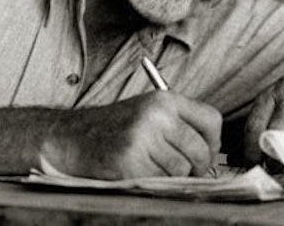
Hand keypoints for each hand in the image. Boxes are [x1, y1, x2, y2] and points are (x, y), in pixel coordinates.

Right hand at [40, 91, 221, 178]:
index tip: (204, 152)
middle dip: (196, 167)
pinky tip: (138, 172)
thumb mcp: (148, 112)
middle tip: (184, 171)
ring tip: (153, 168)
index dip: (213, 143)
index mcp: (164, 99)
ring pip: (182, 170)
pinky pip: (160, 182)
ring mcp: (143, 139)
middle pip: (201, 150)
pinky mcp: (130, 163)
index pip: (212, 120)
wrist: (70, 137)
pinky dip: (153, 183)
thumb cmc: (114, 128)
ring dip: (172, 177)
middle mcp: (156, 115)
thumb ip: (179, 124)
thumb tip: (212, 152)